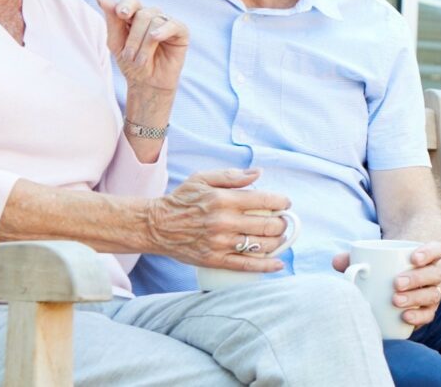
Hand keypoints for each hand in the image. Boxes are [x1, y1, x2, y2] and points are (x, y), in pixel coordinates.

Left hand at [97, 0, 186, 92]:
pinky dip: (163, 31)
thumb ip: (111, 21)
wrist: (147, 84)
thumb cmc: (131, 63)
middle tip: (128, 57)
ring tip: (140, 61)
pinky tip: (156, 38)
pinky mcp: (181, 32)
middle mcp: (152, 16)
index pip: (131, 1)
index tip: (121, 15)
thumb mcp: (116, 43)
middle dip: (133, 38)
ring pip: (155, 21)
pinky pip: (173, 24)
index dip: (126, 5)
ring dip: (144, 44)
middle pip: (142, 14)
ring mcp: (166, 23)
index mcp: (135, 16)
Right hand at [143, 168, 292, 272]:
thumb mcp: (203, 178)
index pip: (264, 201)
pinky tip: (278, 263)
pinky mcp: (215, 259)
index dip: (281, 202)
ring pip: (261, 246)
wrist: (155, 226)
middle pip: (268, 225)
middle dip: (282, 224)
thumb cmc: (181, 200)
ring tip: (278, 237)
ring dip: (277, 242)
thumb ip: (232, 175)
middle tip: (282, 222)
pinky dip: (266, 266)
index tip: (285, 204)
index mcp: (223, 199)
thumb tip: (258, 173)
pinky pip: (246, 265)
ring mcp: (220, 243)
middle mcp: (224, 222)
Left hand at [333, 241, 440, 328]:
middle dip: (416, 279)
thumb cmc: (384, 266)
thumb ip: (355, 258)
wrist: (396, 280)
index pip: (437, 250)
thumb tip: (337, 262)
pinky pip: (429, 314)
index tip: (412, 258)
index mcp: (427, 257)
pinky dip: (419, 316)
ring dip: (416, 298)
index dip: (429, 252)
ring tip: (395, 301)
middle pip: (433, 274)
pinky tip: (406, 317)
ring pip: (432, 294)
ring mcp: (432, 292)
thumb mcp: (373, 258)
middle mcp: (433, 274)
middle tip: (395, 283)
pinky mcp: (427, 310)